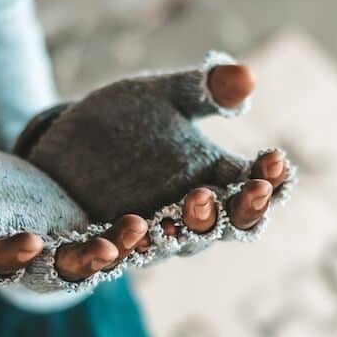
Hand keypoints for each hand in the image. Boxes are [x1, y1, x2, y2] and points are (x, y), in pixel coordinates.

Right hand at [0, 153, 152, 281]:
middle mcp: (23, 260)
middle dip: (81, 261)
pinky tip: (169, 217)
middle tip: (108, 249)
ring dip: (120, 249)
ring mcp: (58, 250)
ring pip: (93, 257)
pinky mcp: (85, 233)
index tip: (29, 240)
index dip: (11, 252)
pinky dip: (139, 234)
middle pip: (53, 268)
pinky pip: (115, 239)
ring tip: (147, 230)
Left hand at [16, 52, 295, 261]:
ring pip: (165, 247)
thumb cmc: (126, 123)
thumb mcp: (161, 96)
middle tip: (237, 190)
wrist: (62, 150)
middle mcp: (183, 218)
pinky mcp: (91, 249)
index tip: (274, 159)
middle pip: (218, 227)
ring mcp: (140, 238)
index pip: (252, 189)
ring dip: (170, 235)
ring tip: (172, 211)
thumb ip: (203, 89)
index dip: (268, 179)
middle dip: (229, 211)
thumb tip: (246, 75)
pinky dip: (101, 256)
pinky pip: (100, 262)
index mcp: (210, 182)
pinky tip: (102, 246)